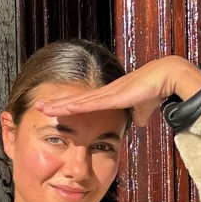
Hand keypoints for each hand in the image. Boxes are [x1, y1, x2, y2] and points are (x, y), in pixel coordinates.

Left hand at [38, 54, 200, 128]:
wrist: (164, 77)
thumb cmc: (155, 91)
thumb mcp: (142, 110)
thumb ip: (137, 116)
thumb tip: (137, 124)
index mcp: (108, 98)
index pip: (82, 104)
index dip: (65, 106)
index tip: (51, 110)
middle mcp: (103, 94)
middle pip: (73, 101)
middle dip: (54, 104)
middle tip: (36, 106)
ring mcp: (106, 94)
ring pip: (76, 102)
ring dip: (58, 105)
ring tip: (40, 107)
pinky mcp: (112, 96)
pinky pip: (90, 104)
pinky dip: (75, 106)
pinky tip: (62, 108)